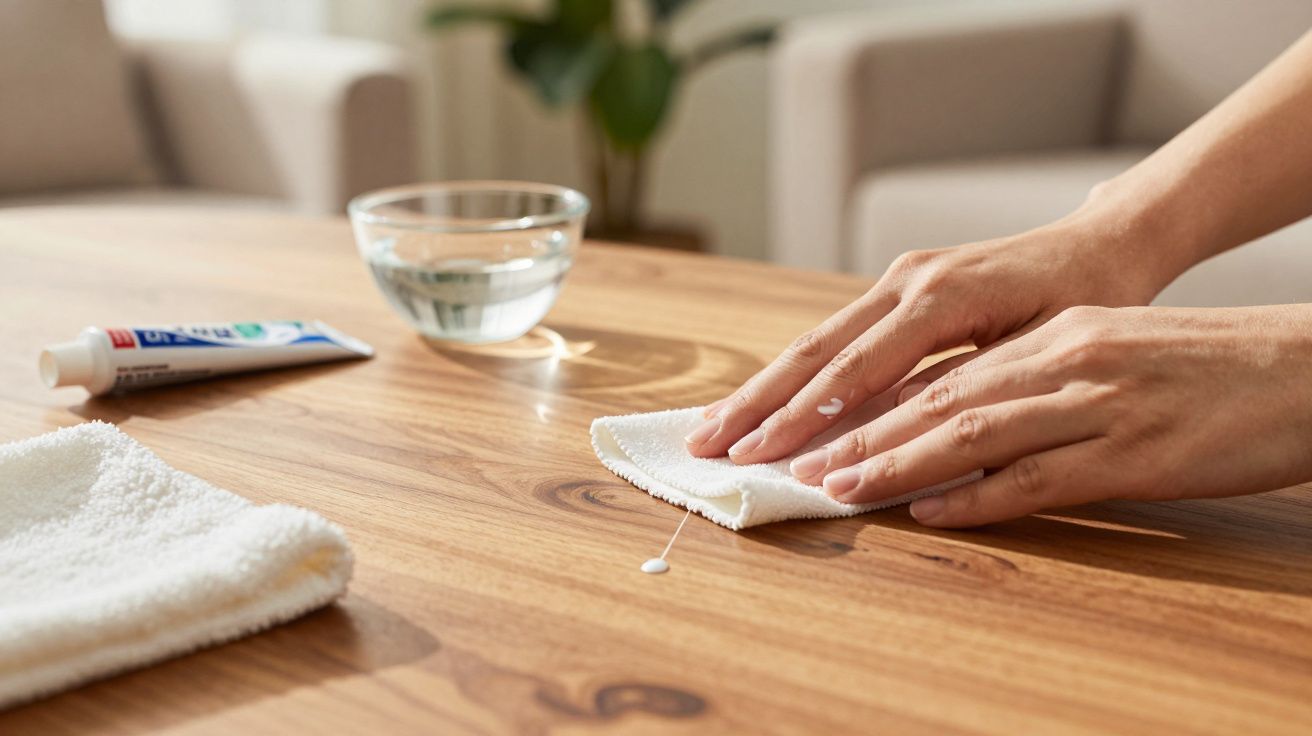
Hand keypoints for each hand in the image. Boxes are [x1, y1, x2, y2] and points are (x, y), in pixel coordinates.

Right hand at [686, 212, 1172, 463]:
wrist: (1101, 243)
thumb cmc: (1089, 299)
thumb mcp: (1043, 348)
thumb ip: (966, 387)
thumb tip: (896, 438)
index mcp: (942, 295)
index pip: (856, 369)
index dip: (804, 418)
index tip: (761, 456)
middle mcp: (907, 281)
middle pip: (815, 351)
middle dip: (757, 403)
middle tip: (705, 444)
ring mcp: (897, 280)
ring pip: (815, 341)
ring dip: (762, 389)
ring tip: (714, 427)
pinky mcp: (896, 288)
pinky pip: (835, 335)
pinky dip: (794, 373)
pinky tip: (763, 401)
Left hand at [795, 304, 1311, 526]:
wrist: (1302, 369)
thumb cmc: (1202, 370)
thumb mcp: (1106, 358)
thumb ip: (1033, 382)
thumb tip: (961, 422)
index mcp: (1051, 339)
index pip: (937, 373)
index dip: (866, 402)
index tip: (808, 428)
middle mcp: (1061, 361)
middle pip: (936, 398)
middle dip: (855, 431)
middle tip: (792, 460)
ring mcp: (1095, 404)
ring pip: (972, 432)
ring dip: (895, 462)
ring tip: (838, 486)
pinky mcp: (1134, 452)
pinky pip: (1040, 477)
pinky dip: (978, 497)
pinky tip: (931, 511)